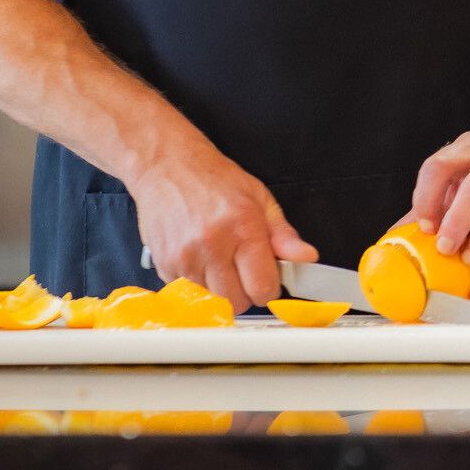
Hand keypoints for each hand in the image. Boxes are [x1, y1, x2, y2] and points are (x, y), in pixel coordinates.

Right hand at [127, 140, 315, 312]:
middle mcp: (211, 244)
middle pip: (237, 301)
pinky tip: (200, 261)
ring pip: (212, 302)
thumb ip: (284, 234)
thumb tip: (306, 258)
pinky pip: (188, 294)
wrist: (166, 166)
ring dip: (220, 290)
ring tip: (220, 261)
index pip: (262, 287)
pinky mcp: (163, 265)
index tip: (266, 277)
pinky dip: (198, 285)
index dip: (269, 287)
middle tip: (243, 269)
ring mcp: (184, 257)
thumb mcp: (260, 199)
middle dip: (245, 291)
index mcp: (242, 226)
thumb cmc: (214, 180)